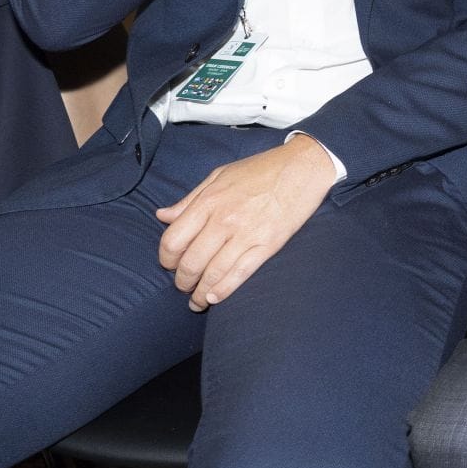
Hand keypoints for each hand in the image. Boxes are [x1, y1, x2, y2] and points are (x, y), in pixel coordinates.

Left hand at [155, 133, 337, 310]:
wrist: (304, 166)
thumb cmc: (261, 169)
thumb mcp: (220, 175)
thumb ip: (190, 199)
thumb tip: (162, 216)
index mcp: (209, 201)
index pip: (173, 240)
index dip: (166, 259)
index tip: (170, 265)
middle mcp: (224, 219)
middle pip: (190, 262)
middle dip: (182, 281)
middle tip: (184, 285)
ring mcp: (246, 234)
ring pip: (213, 273)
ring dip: (200, 293)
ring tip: (198, 301)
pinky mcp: (268, 244)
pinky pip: (240, 273)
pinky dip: (224, 290)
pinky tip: (215, 297)